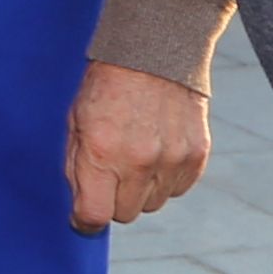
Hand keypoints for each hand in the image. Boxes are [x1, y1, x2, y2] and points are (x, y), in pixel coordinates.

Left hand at [63, 58, 207, 232]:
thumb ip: (77, 167)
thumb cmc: (107, 87)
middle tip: (111, 171)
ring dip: (141, 190)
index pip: (95, 215)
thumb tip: (80, 207)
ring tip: (136, 156)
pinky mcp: (196, 156)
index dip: (85, 220)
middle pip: (125, 214)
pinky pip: (178, 189)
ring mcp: (171, 160)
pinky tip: (158, 152)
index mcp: (102, 152)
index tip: (84, 215)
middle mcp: (138, 161)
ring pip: (153, 204)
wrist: (154, 53)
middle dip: (113, 199)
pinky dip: (167, 179)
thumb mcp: (75, 122)